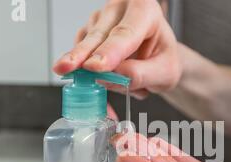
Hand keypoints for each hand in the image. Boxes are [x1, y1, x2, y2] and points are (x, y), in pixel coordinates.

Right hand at [53, 0, 181, 99]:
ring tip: (121, 85)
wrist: (159, 58)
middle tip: (66, 68)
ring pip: (87, 44)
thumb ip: (141, 75)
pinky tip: (108, 76)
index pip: (126, 33)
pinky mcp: (89, 31)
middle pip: (99, 34)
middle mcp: (121, 8)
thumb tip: (112, 77)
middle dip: (82, 54)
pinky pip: (81, 53)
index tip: (95, 67)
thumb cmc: (164, 60)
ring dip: (95, 72)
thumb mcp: (165, 73)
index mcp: (145, 9)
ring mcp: (102, 18)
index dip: (109, 51)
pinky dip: (90, 71)